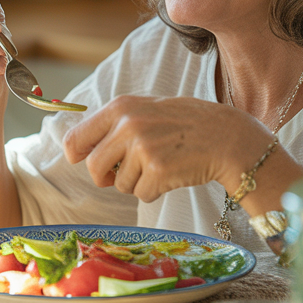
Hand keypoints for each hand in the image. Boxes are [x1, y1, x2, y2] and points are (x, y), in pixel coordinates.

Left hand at [62, 95, 274, 202]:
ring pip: (120, 185)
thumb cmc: (187, 124)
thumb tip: (80, 152)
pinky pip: (141, 195)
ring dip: (138, 182)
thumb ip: (116, 125)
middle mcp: (127, 125)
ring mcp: (142, 148)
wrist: (227, 136)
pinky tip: (172, 174)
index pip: (76, 138)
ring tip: (162, 165)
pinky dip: (154, 191)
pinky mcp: (158, 171)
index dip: (77, 155)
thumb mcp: (147, 110)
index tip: (82, 161)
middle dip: (107, 178)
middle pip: (94, 168)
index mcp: (121, 107)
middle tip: (127, 173)